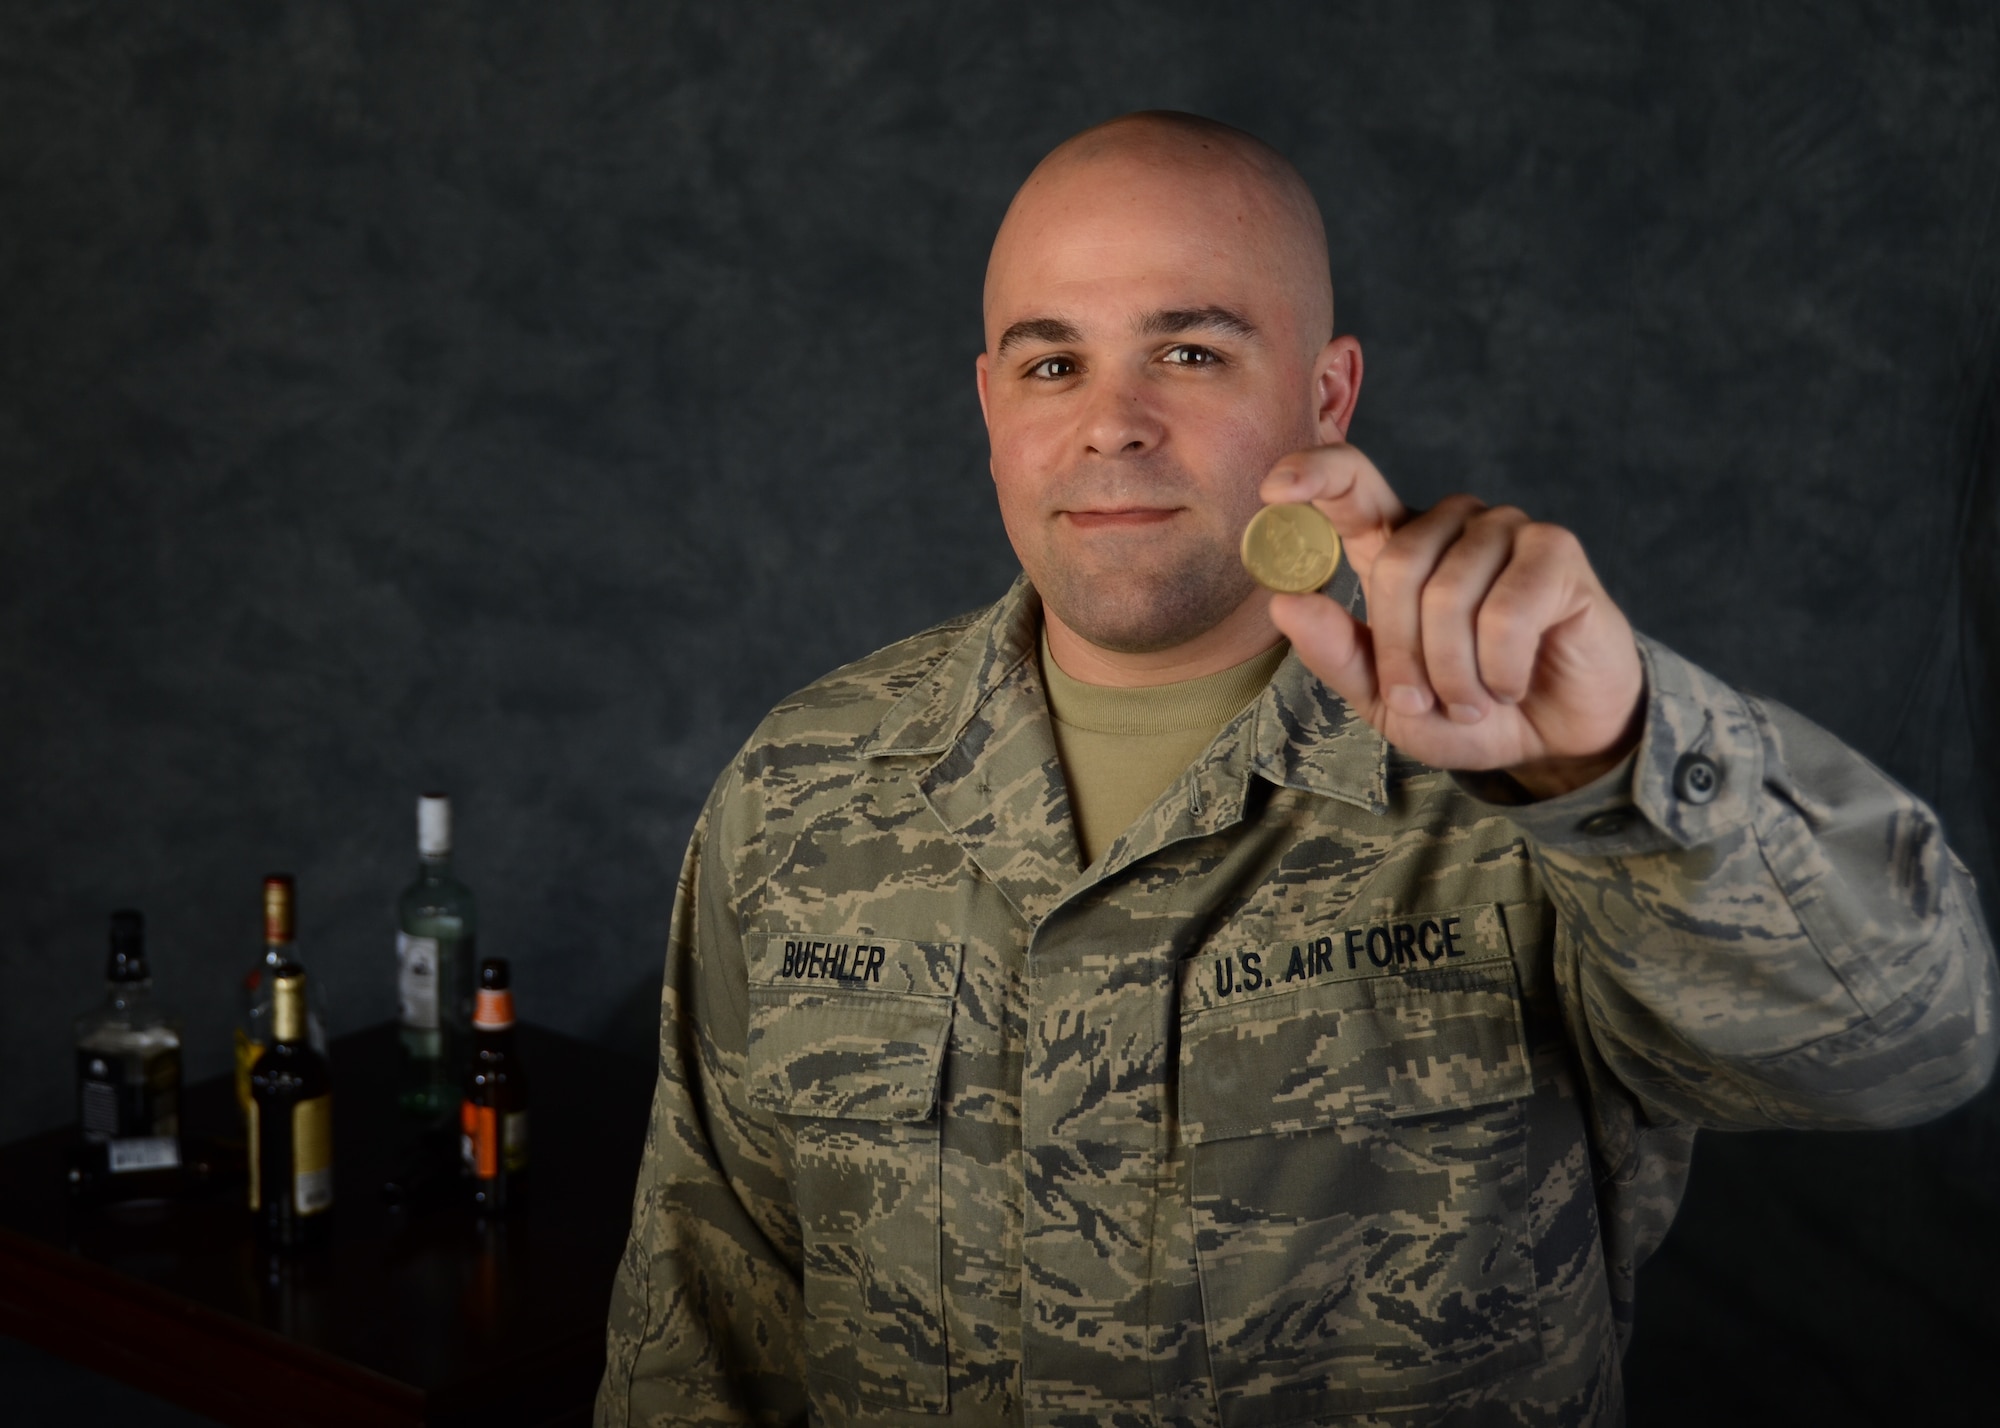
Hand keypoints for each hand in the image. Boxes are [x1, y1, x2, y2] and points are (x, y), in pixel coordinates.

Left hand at [1260, 444, 1644, 798]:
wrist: (1551, 738)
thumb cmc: (1463, 709)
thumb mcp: (1384, 698)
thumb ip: (1334, 653)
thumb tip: (1283, 602)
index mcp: (1397, 543)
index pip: (1351, 481)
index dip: (1313, 474)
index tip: (1272, 492)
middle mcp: (1449, 523)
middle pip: (1398, 565)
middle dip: (1403, 654)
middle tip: (1425, 702)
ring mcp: (1505, 529)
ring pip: (1449, 594)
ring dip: (1454, 673)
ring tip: (1473, 700)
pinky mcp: (1556, 550)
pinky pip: (1506, 611)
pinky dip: (1500, 668)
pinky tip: (1512, 683)